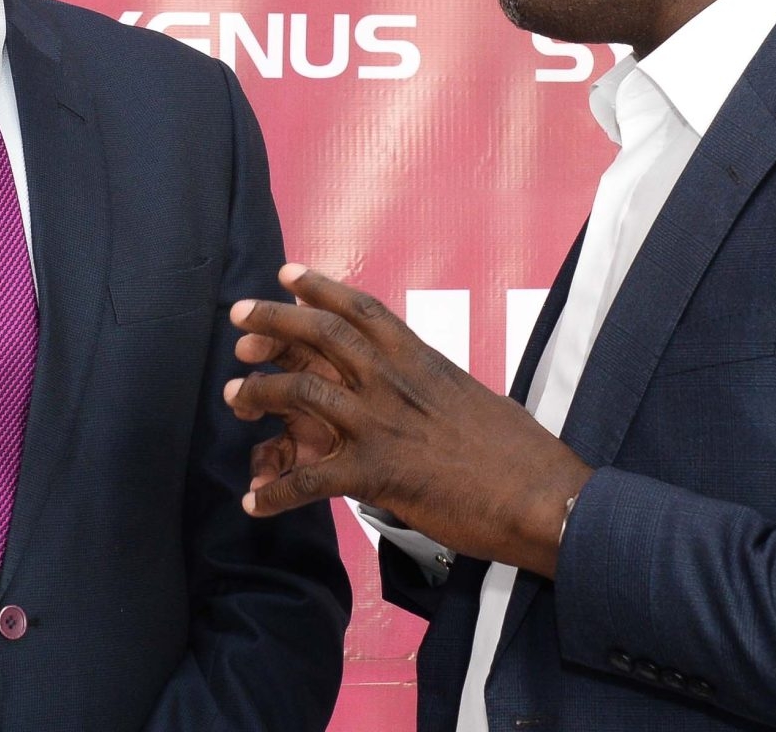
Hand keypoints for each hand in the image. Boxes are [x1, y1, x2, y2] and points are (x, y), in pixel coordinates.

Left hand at [225, 264, 593, 577]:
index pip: (362, 310)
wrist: (542, 497)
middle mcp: (395, 382)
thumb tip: (431, 391)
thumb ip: (439, 389)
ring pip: (302, 393)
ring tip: (232, 396)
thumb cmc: (521, 454)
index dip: (319, 287)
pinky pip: (309, 479)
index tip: (286, 273)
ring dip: (259, 393)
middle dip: (273, 321)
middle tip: (237, 317)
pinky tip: (255, 503)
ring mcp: (382, 424)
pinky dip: (276, 492)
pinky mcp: (376, 473)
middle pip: (321, 335)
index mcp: (421, 360)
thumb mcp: (476, 400)